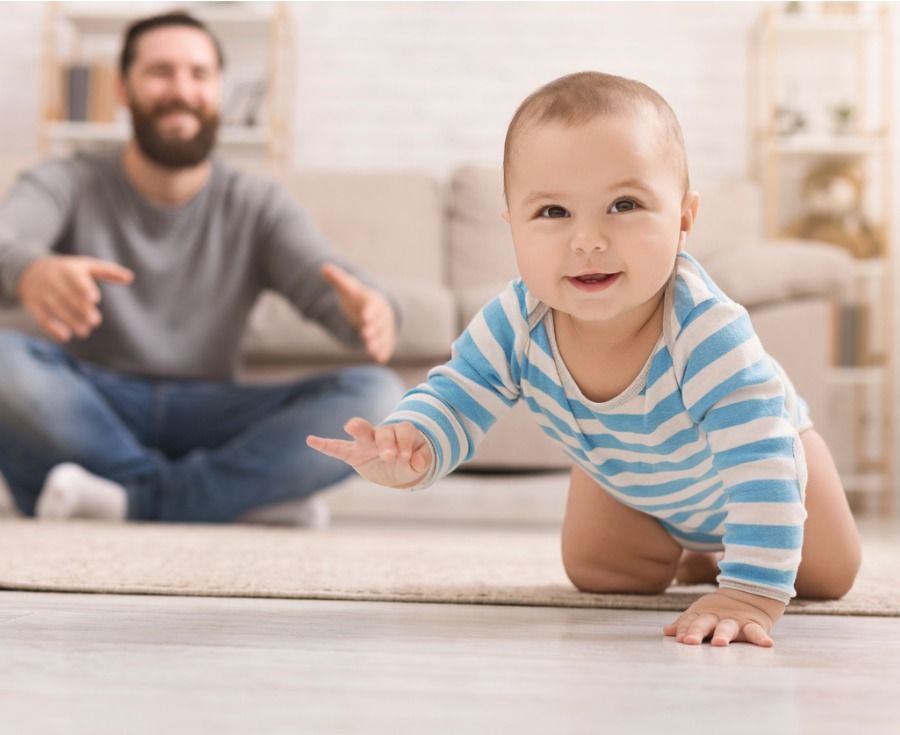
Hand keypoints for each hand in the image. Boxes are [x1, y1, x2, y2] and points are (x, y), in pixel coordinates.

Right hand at [17, 255, 133, 341]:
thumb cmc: (70, 271)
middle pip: (66, 295)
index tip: (95, 298)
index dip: (84, 288)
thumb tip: (130, 277)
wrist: (32, 271)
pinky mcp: (33, 305)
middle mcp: (53, 280)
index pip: (76, 278)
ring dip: (69, 320)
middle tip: (95, 321)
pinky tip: (65, 336)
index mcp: (69, 270)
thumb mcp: (87, 266)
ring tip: (85, 331)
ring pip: (55, 307)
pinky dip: (51, 328)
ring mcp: (41, 293)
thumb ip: (108, 272)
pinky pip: (41, 317)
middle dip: (80, 308)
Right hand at [306, 418, 431, 488]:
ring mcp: (366, 442)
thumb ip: (420, 461)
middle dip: (386, 442)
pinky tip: (311, 440)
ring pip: (361, 429)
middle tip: (389, 457)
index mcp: (400, 433)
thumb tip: (418, 461)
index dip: (405, 443)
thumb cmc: (409, 460)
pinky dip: (324, 444)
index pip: (403, 431)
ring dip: (357, 428)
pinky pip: (337, 448)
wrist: (397, 467)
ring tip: (350, 429)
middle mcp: (383, 434)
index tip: (407, 458)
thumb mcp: (418, 463)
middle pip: (383, 430)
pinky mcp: (353, 453)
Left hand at [321, 263, 395, 363]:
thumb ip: (337, 279)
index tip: (364, 318)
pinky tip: (381, 359)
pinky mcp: (384, 336)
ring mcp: (383, 326)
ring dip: (378, 342)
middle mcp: (381, 313)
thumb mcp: (347, 287)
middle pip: (378, 322)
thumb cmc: (356, 296)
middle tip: (365, 335)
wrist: (370, 306)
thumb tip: (324, 268)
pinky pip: (386, 344)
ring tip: (372, 351)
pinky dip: (384, 351)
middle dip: (373, 329)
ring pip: (382, 335)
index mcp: (372, 300)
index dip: (369, 311)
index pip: (372, 305)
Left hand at [663, 589, 785, 646]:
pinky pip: (756, 632)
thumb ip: (685, 623)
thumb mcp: (701, 614)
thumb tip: (666, 632)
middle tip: (689, 641)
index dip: (683, 628)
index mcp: (702, 616)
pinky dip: (761, 638)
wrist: (749, 595)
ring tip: (719, 642)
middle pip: (704, 623)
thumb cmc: (719, 612)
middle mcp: (716, 618)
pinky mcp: (752, 625)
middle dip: (695, 631)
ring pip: (727, 627)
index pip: (689, 621)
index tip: (677, 638)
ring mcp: (734, 622)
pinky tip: (767, 644)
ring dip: (723, 634)